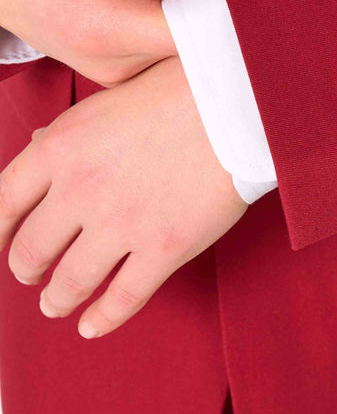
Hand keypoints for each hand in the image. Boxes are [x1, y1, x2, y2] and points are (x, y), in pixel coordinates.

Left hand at [0, 55, 247, 337]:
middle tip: (30, 272)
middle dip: (26, 267)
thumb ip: (69, 130)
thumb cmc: (178, 88)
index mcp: (62, 147)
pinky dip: (103, 318)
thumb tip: (39, 147)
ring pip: (70, 282)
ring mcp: (121, 224)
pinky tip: (92, 325)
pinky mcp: (163, 249)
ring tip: (55, 304)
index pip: (4, 200)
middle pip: (31, 249)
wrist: (235, 100)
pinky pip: (124, 298)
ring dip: (56, 299)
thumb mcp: (108, 98)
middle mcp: (81, 190)